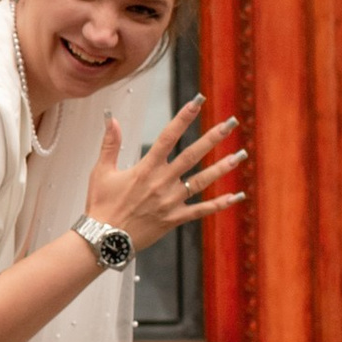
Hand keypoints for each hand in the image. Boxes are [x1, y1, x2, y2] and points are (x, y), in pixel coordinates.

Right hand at [86, 95, 247, 253]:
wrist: (104, 239)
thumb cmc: (101, 205)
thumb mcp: (101, 171)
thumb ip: (110, 144)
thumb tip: (112, 119)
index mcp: (145, 168)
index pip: (168, 136)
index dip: (183, 117)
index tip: (197, 102)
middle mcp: (162, 182)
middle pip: (192, 155)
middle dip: (213, 137)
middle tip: (231, 123)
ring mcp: (170, 201)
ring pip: (202, 181)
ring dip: (222, 168)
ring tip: (240, 156)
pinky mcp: (174, 219)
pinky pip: (201, 210)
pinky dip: (219, 204)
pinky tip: (236, 197)